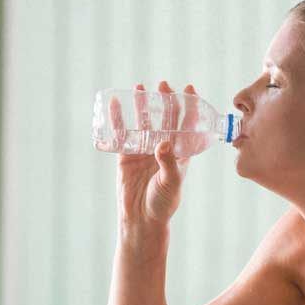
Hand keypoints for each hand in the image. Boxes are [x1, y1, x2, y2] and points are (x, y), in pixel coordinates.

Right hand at [113, 81, 198, 228]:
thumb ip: (168, 162)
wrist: (141, 219)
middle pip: (165, 118)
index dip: (189, 106)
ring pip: (143, 122)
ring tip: (140, 87)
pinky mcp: (126, 155)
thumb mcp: (170, 182)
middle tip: (162, 84)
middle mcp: (163, 147)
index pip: (187, 124)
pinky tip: (116, 103)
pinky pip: (122, 132)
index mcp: (180, 152)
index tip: (189, 89)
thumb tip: (164, 142)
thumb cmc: (163, 203)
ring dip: (142, 105)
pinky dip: (118, 118)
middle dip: (164, 100)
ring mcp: (144, 150)